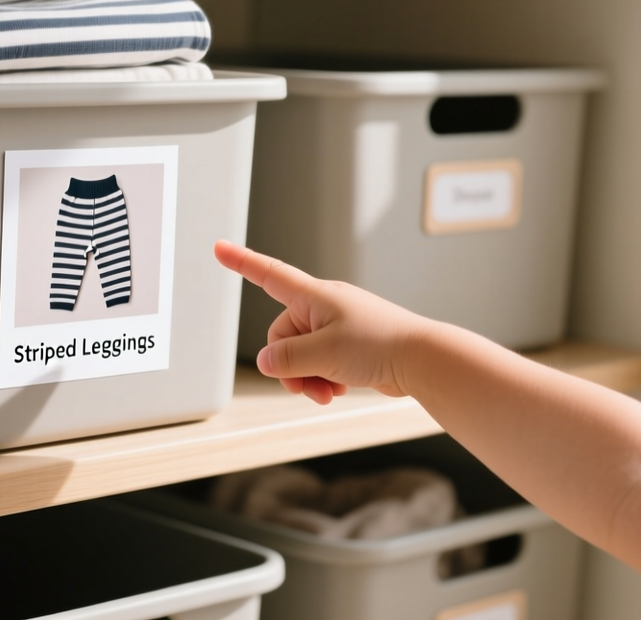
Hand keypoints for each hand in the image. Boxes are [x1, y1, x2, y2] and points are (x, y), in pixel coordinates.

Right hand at [213, 240, 430, 404]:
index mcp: (314, 296)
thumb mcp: (322, 354)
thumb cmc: (379, 345)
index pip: (268, 274)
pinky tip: (336, 391)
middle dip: (289, 365)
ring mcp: (337, 326)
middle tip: (306, 385)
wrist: (422, 360)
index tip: (219, 248)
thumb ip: (286, 358)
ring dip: (306, 377)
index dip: (241, 262)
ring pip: (301, 355)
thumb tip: (266, 361)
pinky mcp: (349, 346)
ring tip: (326, 392)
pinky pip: (321, 363)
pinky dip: (323, 379)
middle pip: (282, 335)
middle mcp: (323, 307)